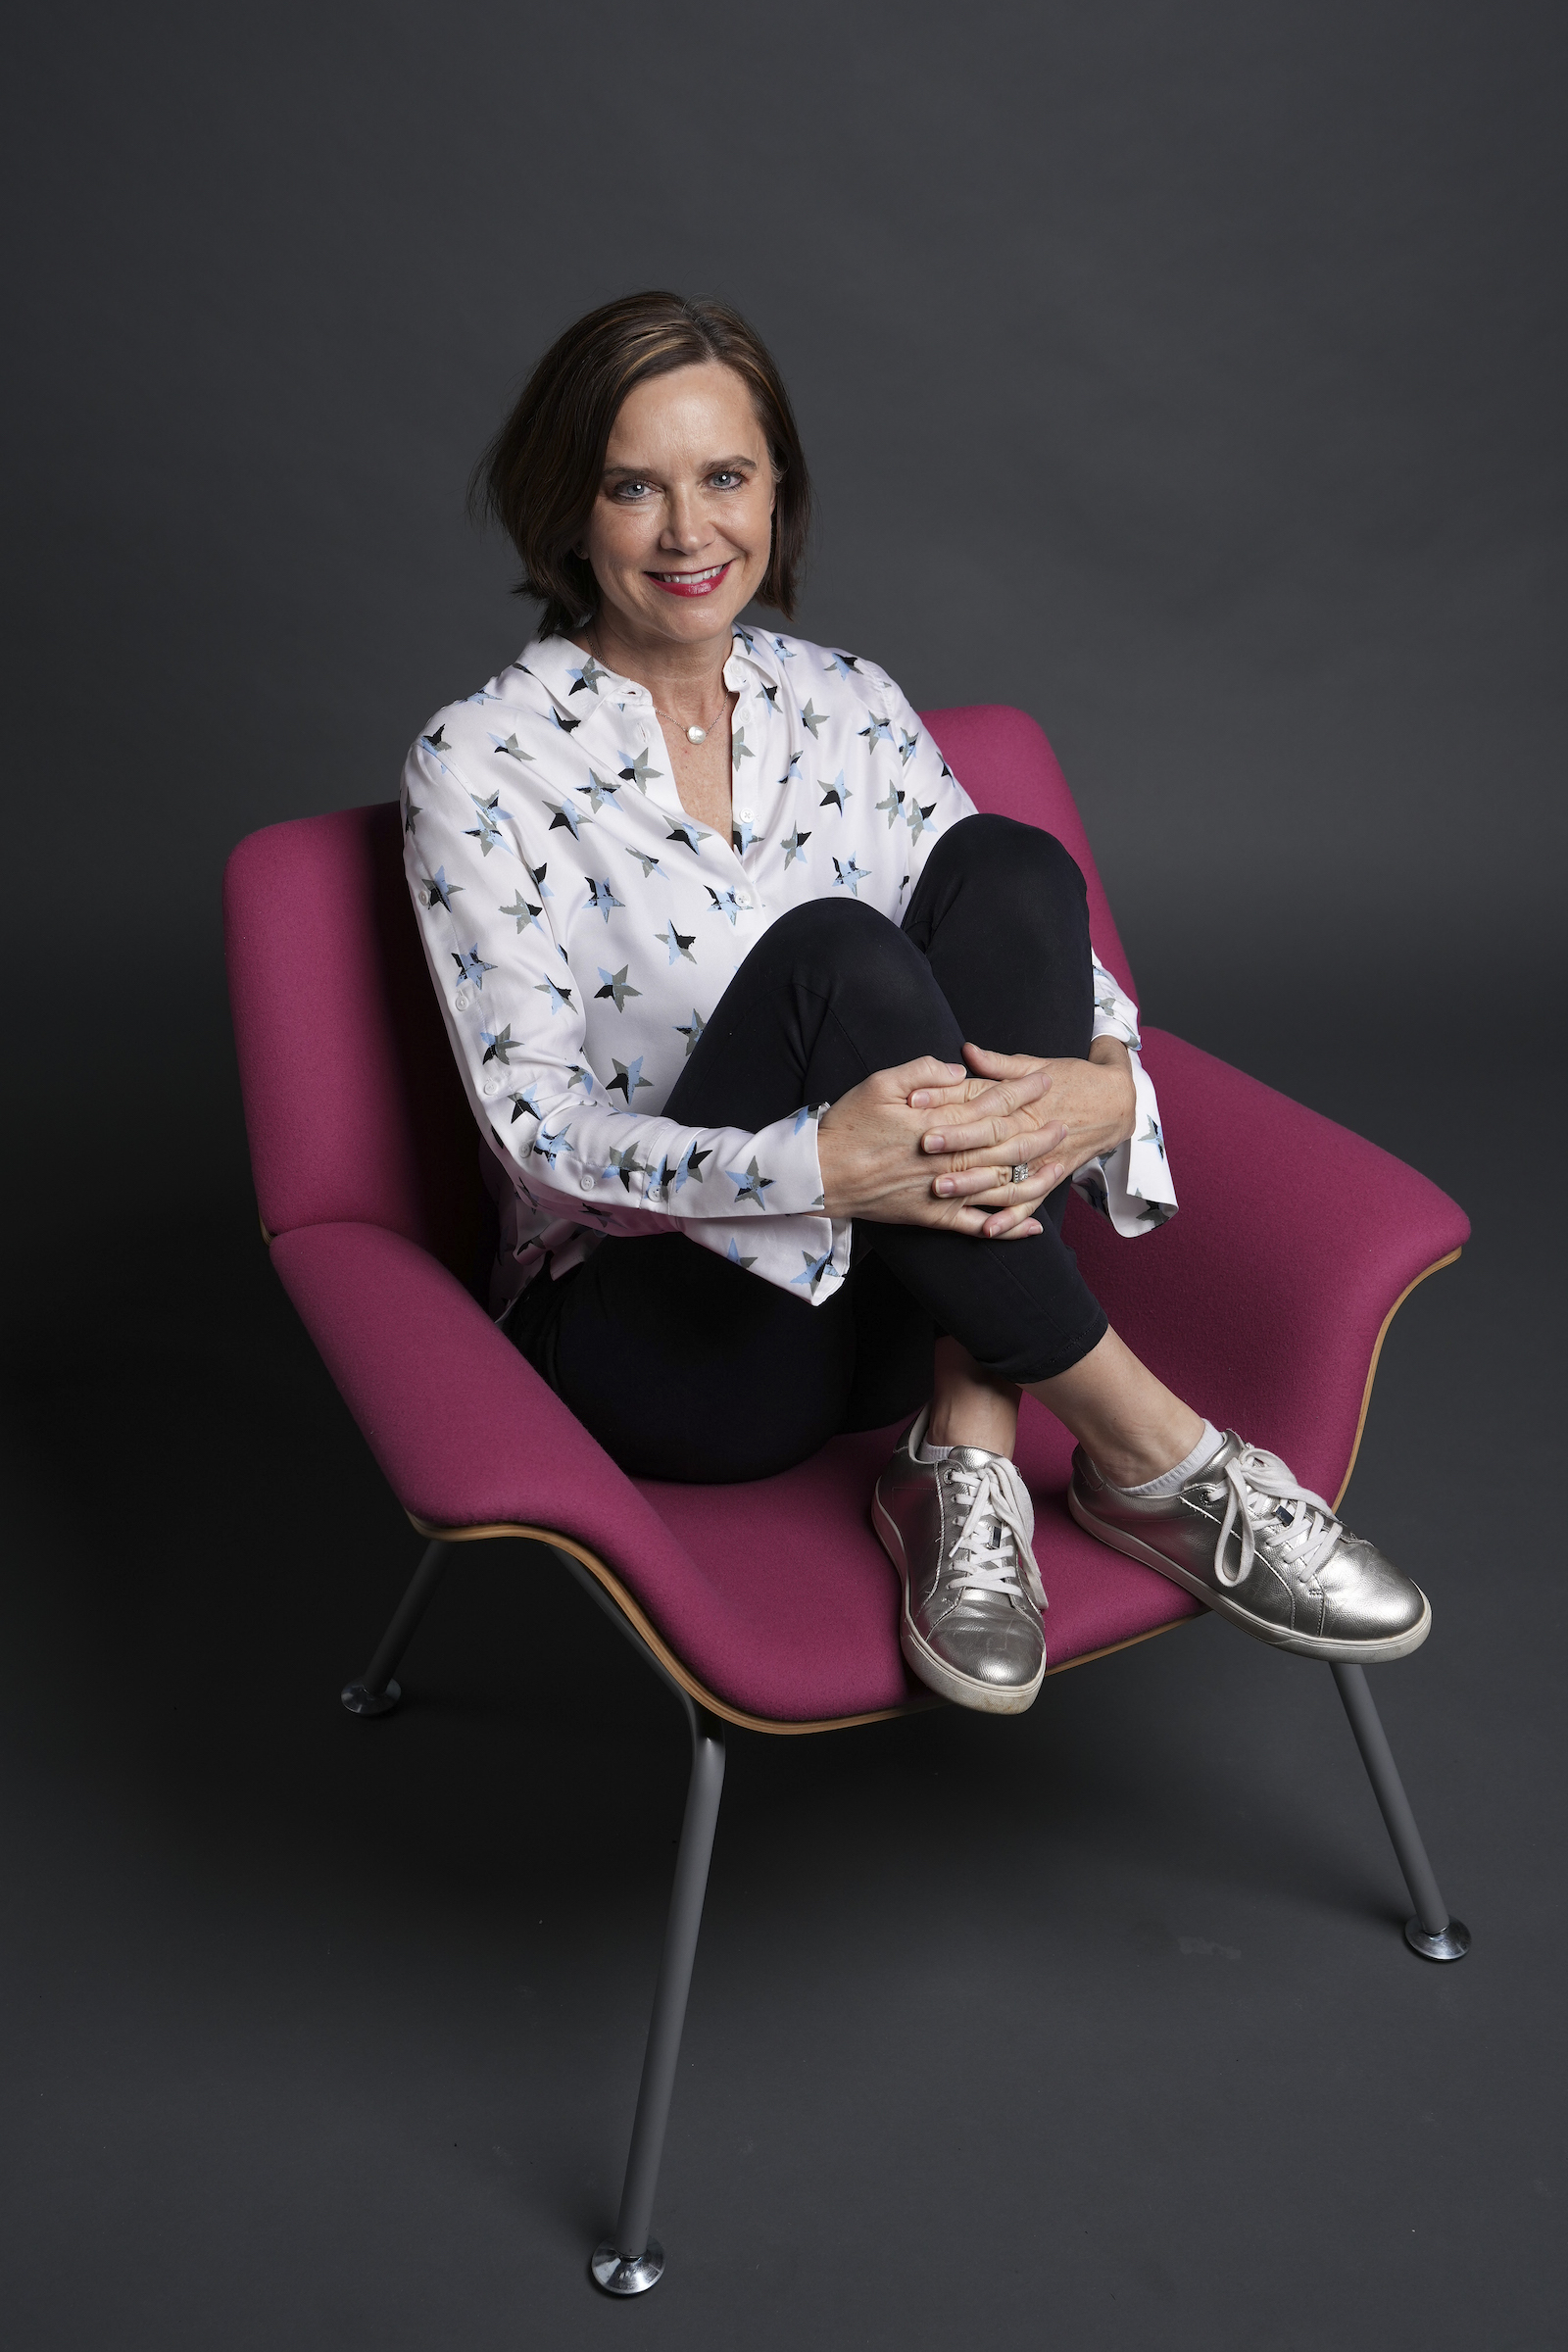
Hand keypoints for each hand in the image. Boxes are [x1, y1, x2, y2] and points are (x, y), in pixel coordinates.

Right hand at [817, 1055, 1069, 1237]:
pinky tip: (1034, 1227)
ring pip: (1001, 1187)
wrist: (821, 1175)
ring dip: (1034, 1177)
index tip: (1046, 1079)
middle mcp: (947, 1159)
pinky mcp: (934, 1217)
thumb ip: (922, 1070)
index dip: (1021, 1091)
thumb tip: (960, 1069)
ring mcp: (943, 1192)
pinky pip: (978, 1225)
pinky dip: (1008, 1228)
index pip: (990, 1104)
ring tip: (1060, 1167)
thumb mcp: (879, 1083)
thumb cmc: (847, 1126)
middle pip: (1005, 1146)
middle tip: (1066, 1123)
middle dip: (1039, 1134)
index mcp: (936, 1123)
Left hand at [906, 1039, 1137, 1234]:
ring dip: (972, 1185)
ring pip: (1003, 1174)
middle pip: (989, 1140)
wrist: (1118, 1103)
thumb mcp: (1037, 1065)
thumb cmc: (1073, 1079)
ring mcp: (1040, 1158)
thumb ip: (999, 1064)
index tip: (916, 1102)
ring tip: (939, 1190)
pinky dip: (1011, 1218)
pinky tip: (986, 1230)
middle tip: (921, 1148)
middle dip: (954, 1145)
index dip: (948, 1102)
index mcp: (1023, 1103)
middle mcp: (1030, 1132)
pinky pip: (1029, 1201)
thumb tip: (967, 1050)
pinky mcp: (1049, 1177)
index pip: (981, 1102)